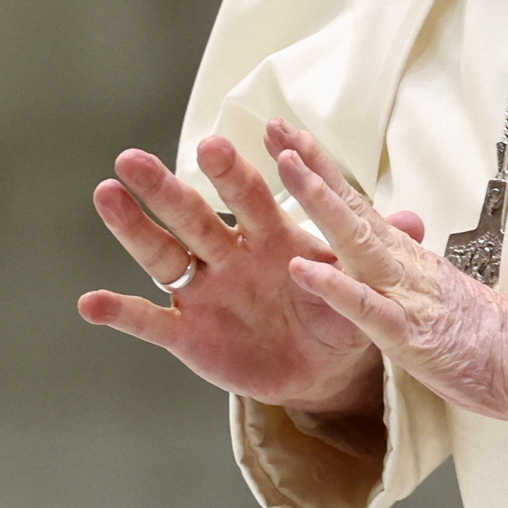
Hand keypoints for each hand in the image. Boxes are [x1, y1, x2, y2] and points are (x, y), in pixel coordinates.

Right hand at [79, 132, 409, 410]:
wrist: (323, 366)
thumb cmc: (338, 307)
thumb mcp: (362, 280)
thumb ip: (376, 248)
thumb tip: (418, 218)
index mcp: (272, 235)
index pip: (252, 198)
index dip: (235, 173)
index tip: (216, 141)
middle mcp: (229, 255)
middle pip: (193, 217)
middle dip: (166, 188)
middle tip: (133, 157)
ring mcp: (203, 291)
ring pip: (162, 255)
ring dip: (132, 228)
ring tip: (105, 194)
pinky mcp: (187, 334)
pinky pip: (149, 321)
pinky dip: (120, 312)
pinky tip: (89, 302)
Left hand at [269, 123, 507, 424]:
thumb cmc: (479, 333)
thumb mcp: (433, 287)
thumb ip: (404, 260)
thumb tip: (387, 232)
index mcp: (403, 255)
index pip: (355, 203)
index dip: (320, 169)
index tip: (288, 136)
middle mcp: (401, 264)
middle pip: (351, 207)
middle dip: (311, 167)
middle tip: (277, 129)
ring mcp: (404, 295)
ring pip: (356, 243)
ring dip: (321, 204)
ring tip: (288, 170)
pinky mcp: (408, 334)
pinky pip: (366, 308)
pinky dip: (335, 288)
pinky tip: (303, 269)